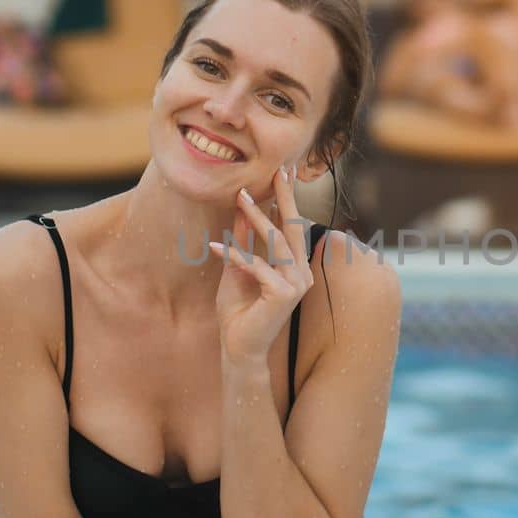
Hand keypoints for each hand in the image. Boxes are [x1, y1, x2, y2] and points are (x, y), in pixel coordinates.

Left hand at [206, 165, 313, 362]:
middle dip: (286, 198)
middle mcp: (302, 274)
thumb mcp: (237, 267)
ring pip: (277, 243)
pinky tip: (215, 247)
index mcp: (295, 267)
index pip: (293, 227)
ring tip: (240, 198)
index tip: (285, 172)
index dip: (288, 200)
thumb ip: (243, 240)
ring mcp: (296, 285)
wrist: (238, 347)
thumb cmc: (239, 310)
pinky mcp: (283, 295)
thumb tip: (240, 206)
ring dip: (257, 219)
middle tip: (280, 170)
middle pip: (294, 228)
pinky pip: (258, 267)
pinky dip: (236, 257)